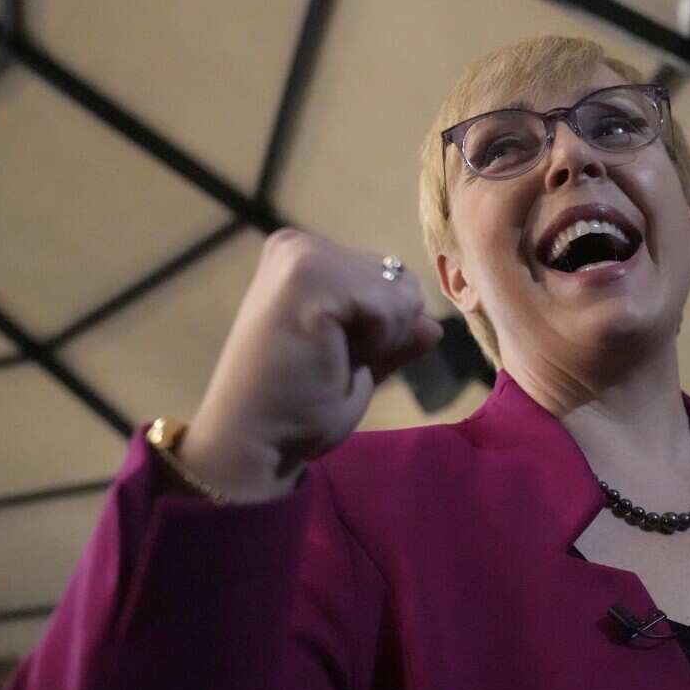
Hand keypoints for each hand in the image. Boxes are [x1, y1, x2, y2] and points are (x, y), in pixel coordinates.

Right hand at [179, 228, 442, 501]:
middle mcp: (299, 245)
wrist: (256, 443)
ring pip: (402, 291)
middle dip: (385, 330)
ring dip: (382, 338)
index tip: (333, 356)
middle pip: (401, 279)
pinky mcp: (310, 277)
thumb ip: (395, 338)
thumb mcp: (360, 365)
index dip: (383, 329)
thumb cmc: (301, 408)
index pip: (390, 278)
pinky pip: (391, 306)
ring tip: (329, 358)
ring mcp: (303, 256)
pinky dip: (377, 342)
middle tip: (331, 361)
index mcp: (304, 258)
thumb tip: (434, 326)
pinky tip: (331, 356)